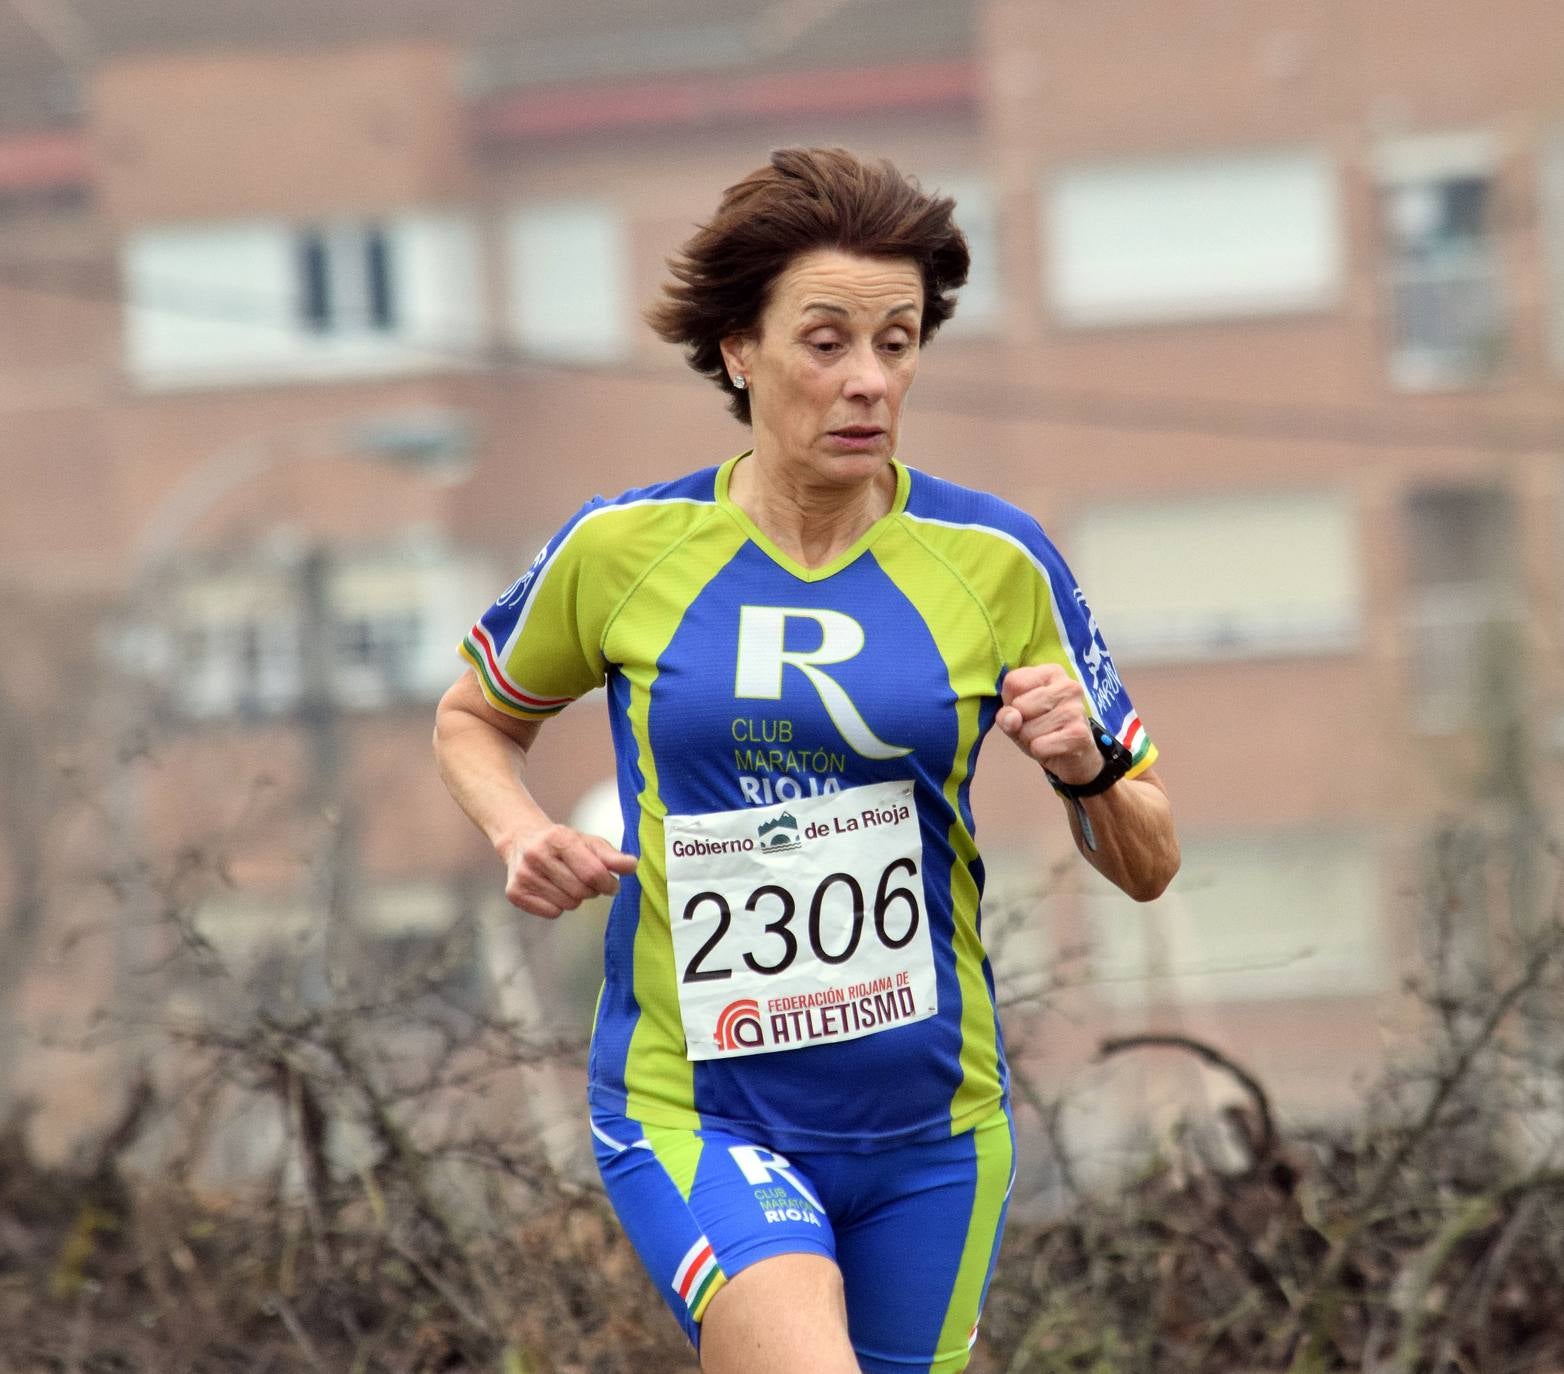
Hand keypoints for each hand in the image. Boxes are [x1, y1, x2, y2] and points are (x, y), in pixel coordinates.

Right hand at [499, 824, 637, 918]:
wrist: (522, 839)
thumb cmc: (562, 843)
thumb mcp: (588, 842)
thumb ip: (612, 856)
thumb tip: (633, 866)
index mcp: (558, 838)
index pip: (592, 873)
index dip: (608, 883)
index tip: (612, 885)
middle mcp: (537, 855)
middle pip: (581, 891)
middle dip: (592, 890)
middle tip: (587, 882)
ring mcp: (523, 875)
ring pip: (567, 904)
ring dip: (576, 898)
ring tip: (568, 882)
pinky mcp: (514, 892)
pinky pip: (552, 912)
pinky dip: (558, 906)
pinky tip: (553, 890)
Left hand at [995, 664, 1101, 785]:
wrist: (1075, 755)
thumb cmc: (1043, 728)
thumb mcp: (1018, 716)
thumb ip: (1006, 713)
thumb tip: (1011, 718)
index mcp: (1052, 673)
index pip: (1013, 682)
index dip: (1011, 702)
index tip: (1027, 708)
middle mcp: (1068, 686)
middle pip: (1020, 706)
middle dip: (1021, 724)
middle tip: (1038, 727)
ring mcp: (1076, 710)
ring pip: (1027, 729)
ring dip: (1030, 740)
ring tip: (1047, 737)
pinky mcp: (1079, 734)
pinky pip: (1039, 746)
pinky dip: (1040, 752)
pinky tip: (1054, 748)